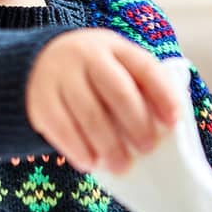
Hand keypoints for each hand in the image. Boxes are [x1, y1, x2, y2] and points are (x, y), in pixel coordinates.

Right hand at [26, 29, 180, 174]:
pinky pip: (61, 128)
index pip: (144, 67)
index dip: (162, 94)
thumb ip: (139, 87)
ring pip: (89, 114)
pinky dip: (78, 148)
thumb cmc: (92, 74)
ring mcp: (60, 76)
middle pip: (117, 91)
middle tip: (147, 148)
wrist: (38, 62)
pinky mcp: (40, 99)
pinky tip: (91, 163)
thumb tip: (165, 126)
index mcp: (114, 46)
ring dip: (109, 144)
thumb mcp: (115, 66)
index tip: (174, 121)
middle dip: (137, 123)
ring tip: (121, 165)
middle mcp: (86, 55)